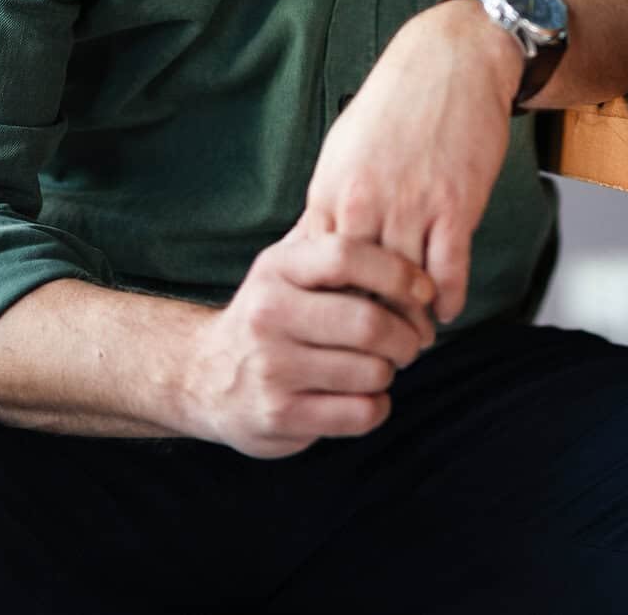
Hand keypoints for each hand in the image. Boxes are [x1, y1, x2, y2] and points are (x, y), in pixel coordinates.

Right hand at [174, 224, 438, 457]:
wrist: (203, 376)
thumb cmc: (269, 313)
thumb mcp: (285, 266)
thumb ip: (328, 236)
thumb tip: (391, 211)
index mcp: (276, 270)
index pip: (347, 257)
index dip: (399, 272)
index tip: (425, 290)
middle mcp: (268, 315)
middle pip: (367, 322)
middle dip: (407, 335)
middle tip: (414, 340)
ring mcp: (271, 369)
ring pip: (371, 371)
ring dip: (390, 371)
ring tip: (382, 365)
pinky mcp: (279, 417)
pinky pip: (360, 413)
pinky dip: (377, 405)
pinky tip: (365, 395)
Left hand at [303, 0, 521, 323]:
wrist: (450, 62)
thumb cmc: (395, 105)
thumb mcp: (343, 152)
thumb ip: (331, 204)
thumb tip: (314, 250)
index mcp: (331, 193)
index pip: (317, 273)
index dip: (325, 310)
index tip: (332, 332)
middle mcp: (366, 205)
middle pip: (358, 290)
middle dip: (365, 327)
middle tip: (373, 352)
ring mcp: (412, 207)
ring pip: (404, 290)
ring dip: (410, 322)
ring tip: (411, 342)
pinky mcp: (456, 207)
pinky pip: (449, 273)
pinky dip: (448, 301)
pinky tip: (446, 311)